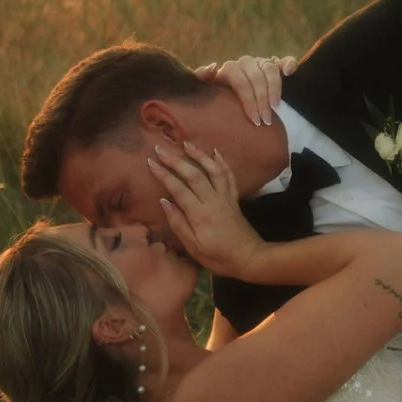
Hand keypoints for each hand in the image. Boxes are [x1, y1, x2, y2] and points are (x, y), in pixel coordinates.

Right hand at [148, 139, 263, 277]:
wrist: (250, 258)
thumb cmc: (219, 257)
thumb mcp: (194, 247)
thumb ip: (179, 223)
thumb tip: (164, 202)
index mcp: (200, 214)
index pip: (179, 189)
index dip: (164, 175)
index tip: (151, 163)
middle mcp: (214, 201)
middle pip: (194, 175)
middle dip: (176, 160)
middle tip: (160, 149)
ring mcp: (226, 198)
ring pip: (213, 170)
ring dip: (199, 155)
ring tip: (186, 144)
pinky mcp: (234, 199)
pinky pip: (229, 176)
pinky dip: (222, 163)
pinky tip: (215, 153)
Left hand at [194, 55, 296, 126]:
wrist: (232, 102)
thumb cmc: (220, 102)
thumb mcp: (209, 94)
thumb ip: (203, 80)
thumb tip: (213, 66)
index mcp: (229, 70)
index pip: (240, 80)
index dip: (248, 100)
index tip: (254, 120)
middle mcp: (246, 63)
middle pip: (257, 77)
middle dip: (262, 101)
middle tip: (265, 121)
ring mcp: (261, 63)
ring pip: (271, 69)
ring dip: (275, 89)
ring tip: (276, 108)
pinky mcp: (277, 65)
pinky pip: (285, 60)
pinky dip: (289, 64)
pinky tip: (289, 73)